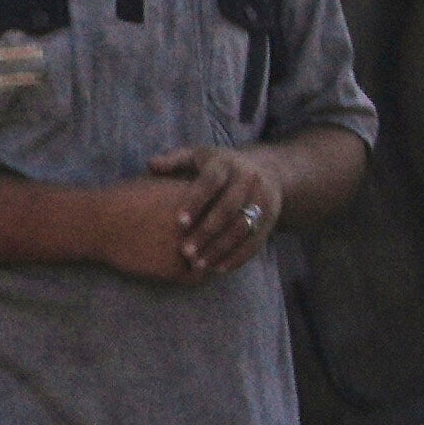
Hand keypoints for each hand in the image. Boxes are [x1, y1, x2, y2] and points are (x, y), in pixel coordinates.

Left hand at [148, 143, 295, 279]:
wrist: (266, 171)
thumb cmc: (216, 167)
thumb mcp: (196, 156)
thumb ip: (173, 160)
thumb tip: (152, 165)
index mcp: (226, 163)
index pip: (212, 181)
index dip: (196, 201)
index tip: (179, 222)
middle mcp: (249, 178)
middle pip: (230, 207)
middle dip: (207, 231)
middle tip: (185, 251)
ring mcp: (264, 198)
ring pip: (244, 227)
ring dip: (221, 248)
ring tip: (198, 264)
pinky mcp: (271, 217)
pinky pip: (256, 240)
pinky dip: (238, 257)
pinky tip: (218, 269)